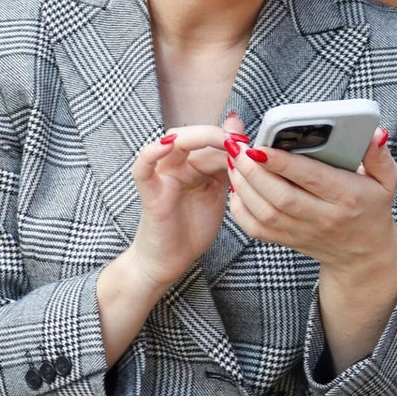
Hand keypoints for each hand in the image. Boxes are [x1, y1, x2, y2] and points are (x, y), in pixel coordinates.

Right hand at [127, 112, 248, 289]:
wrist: (170, 260)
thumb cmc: (192, 229)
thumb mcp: (219, 194)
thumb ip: (229, 167)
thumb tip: (242, 137)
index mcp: (194, 164)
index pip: (212, 141)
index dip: (233, 139)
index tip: (253, 145)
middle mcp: (177, 165)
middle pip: (194, 135)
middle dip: (220, 135)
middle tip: (241, 142)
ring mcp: (161, 176)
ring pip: (173, 142)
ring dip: (198, 136)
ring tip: (223, 141)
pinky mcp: (150, 192)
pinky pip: (143, 168)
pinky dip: (151, 153)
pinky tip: (167, 145)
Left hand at [227, 126, 396, 274]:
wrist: (363, 254)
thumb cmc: (371, 207)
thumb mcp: (385, 180)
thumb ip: (378, 155)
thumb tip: (374, 133)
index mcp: (347, 196)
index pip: (311, 178)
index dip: (282, 162)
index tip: (260, 145)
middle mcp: (323, 217)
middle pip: (280, 196)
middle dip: (252, 170)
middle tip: (236, 145)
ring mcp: (302, 232)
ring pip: (263, 212)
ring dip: (242, 184)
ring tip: (232, 158)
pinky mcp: (286, 241)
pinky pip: (255, 228)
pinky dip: (239, 207)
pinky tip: (236, 185)